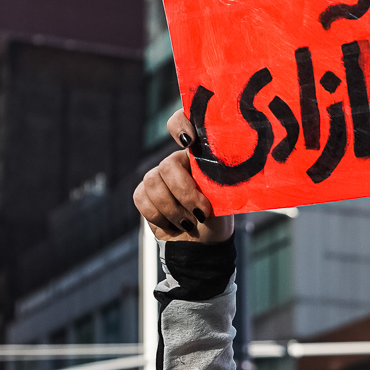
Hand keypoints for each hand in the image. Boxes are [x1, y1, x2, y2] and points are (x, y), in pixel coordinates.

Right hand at [132, 108, 234, 243]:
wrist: (204, 246)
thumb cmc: (220, 219)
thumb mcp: (228, 197)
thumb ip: (220, 180)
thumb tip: (219, 169)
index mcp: (198, 154)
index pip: (182, 123)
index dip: (180, 125)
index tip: (188, 142)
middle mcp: (177, 162)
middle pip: (167, 165)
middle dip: (184, 193)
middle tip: (201, 213)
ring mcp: (159, 177)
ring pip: (152, 183)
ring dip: (173, 210)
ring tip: (189, 223)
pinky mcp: (145, 194)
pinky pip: (141, 198)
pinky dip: (159, 217)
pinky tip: (174, 225)